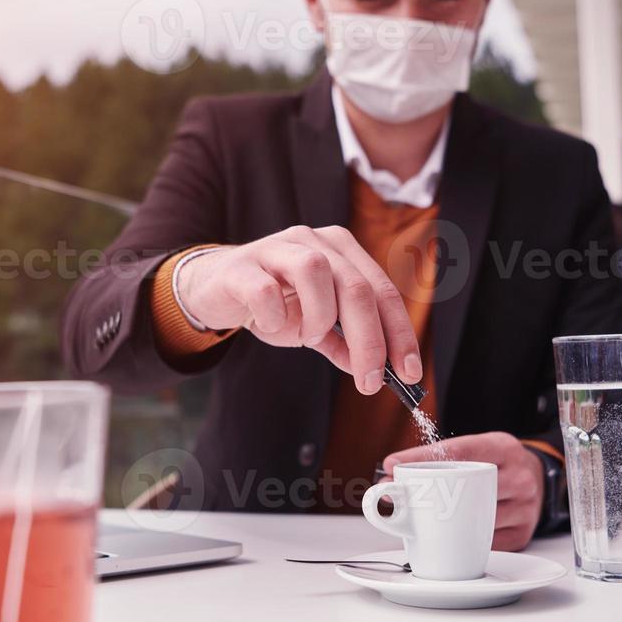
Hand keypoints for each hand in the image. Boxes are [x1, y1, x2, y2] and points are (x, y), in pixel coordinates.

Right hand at [177, 226, 420, 392]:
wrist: (214, 289)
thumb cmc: (271, 302)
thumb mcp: (313, 327)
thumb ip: (344, 344)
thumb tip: (375, 372)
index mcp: (342, 252)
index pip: (382, 291)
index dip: (399, 332)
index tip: (408, 371)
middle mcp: (314, 241)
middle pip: (356, 286)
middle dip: (369, 340)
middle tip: (369, 380)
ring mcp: (277, 248)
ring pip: (315, 272)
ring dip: (319, 316)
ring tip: (309, 337)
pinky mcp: (242, 265)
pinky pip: (265, 288)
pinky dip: (274, 315)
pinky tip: (271, 325)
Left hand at [382, 432, 544, 550]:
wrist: (539, 480)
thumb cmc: (499, 464)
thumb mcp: (478, 449)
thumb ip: (442, 458)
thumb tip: (392, 475)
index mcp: (503, 448)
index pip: (457, 451)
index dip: (421, 458)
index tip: (392, 466)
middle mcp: (519, 476)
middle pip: (466, 488)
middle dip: (428, 496)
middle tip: (399, 500)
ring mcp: (525, 507)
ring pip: (474, 518)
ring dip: (444, 522)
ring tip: (422, 518)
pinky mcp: (523, 533)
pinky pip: (485, 542)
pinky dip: (465, 538)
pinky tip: (453, 533)